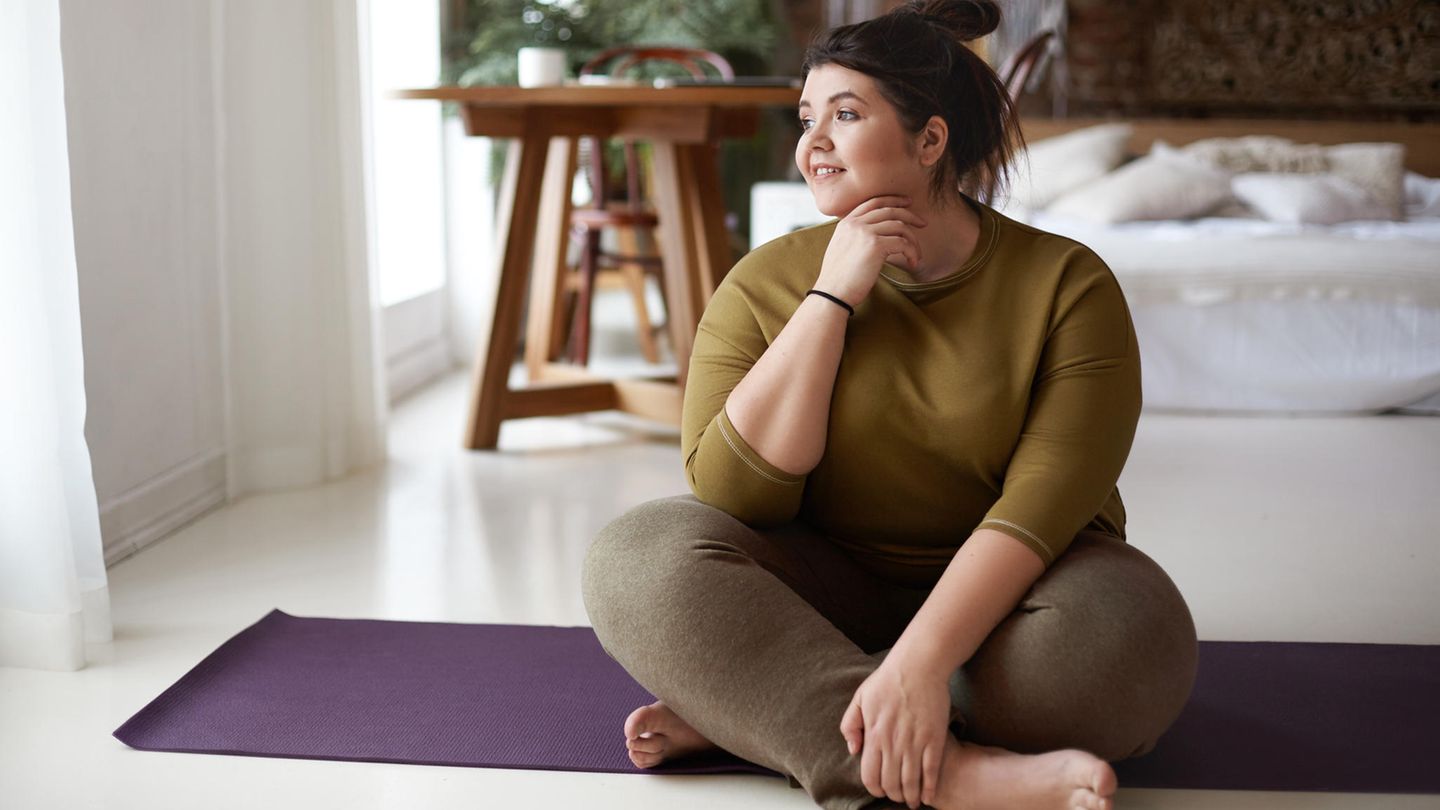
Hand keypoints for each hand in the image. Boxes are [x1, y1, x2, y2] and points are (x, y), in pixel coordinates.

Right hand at [813, 195, 926, 308]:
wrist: (832, 294)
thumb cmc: (839, 279)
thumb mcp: (842, 249)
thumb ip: (856, 237)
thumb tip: (878, 237)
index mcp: (847, 222)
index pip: (874, 202)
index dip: (893, 200)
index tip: (907, 204)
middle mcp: (855, 223)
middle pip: (890, 210)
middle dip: (910, 215)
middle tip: (922, 223)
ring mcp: (865, 232)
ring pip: (899, 226)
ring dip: (913, 241)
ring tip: (916, 255)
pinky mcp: (875, 245)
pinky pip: (903, 243)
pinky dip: (912, 252)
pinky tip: (913, 263)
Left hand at [840, 657, 953, 808]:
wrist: (919, 665)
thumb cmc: (888, 679)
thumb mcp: (859, 698)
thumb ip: (850, 725)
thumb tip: (853, 749)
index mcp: (874, 734)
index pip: (870, 775)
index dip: (874, 788)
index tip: (880, 789)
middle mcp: (893, 743)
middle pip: (891, 783)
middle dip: (893, 795)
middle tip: (898, 796)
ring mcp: (915, 742)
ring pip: (911, 782)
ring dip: (911, 797)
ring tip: (912, 801)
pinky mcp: (935, 739)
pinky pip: (932, 772)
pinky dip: (929, 788)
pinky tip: (929, 796)